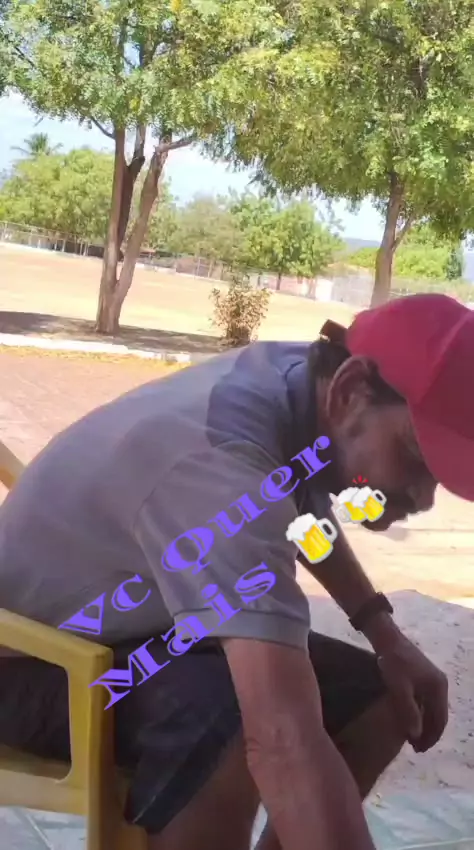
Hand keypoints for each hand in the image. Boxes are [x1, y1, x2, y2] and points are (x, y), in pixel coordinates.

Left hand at [377, 634, 448, 752]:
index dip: (431, 737)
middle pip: (438, 715)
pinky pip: (425, 701)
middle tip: (414, 747)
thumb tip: (416, 735)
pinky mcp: (422, 676)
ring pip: (431, 709)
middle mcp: (440, 684)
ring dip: (423, 724)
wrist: (386, 637)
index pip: (440, 720)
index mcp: (439, 687)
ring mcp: (432, 680)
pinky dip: (420, 713)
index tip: (418, 750)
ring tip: (411, 737)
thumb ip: (408, 711)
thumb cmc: (393, 662)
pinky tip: (408, 718)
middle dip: (428, 733)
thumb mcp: (399, 688)